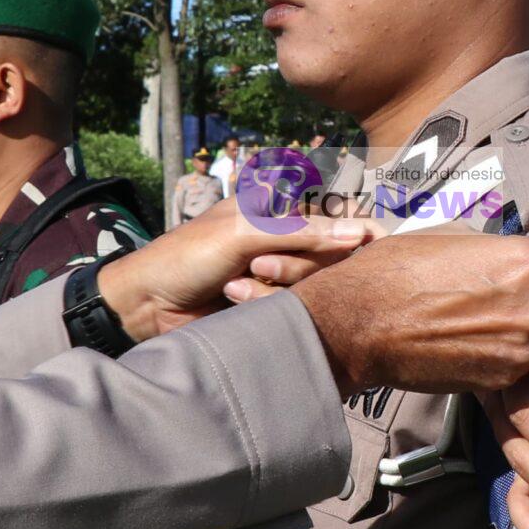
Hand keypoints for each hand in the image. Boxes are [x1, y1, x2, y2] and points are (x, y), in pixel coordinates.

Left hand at [97, 205, 374, 342]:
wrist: (148, 304)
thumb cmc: (188, 256)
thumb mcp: (244, 233)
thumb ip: (301, 232)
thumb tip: (360, 234)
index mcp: (279, 215)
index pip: (338, 222)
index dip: (360, 234)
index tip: (380, 244)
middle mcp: (285, 246)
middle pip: (330, 260)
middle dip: (297, 265)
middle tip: (257, 265)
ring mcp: (279, 281)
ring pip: (313, 290)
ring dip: (274, 288)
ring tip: (234, 285)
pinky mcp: (270, 312)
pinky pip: (291, 312)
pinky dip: (263, 304)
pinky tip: (232, 299)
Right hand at [288, 230, 528, 398]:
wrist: (361, 324)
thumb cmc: (399, 270)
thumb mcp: (456, 237)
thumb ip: (502, 248)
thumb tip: (520, 254)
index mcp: (528, 260)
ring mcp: (524, 348)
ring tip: (524, 320)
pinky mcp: (505, 379)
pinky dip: (523, 353)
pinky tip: (496, 342)